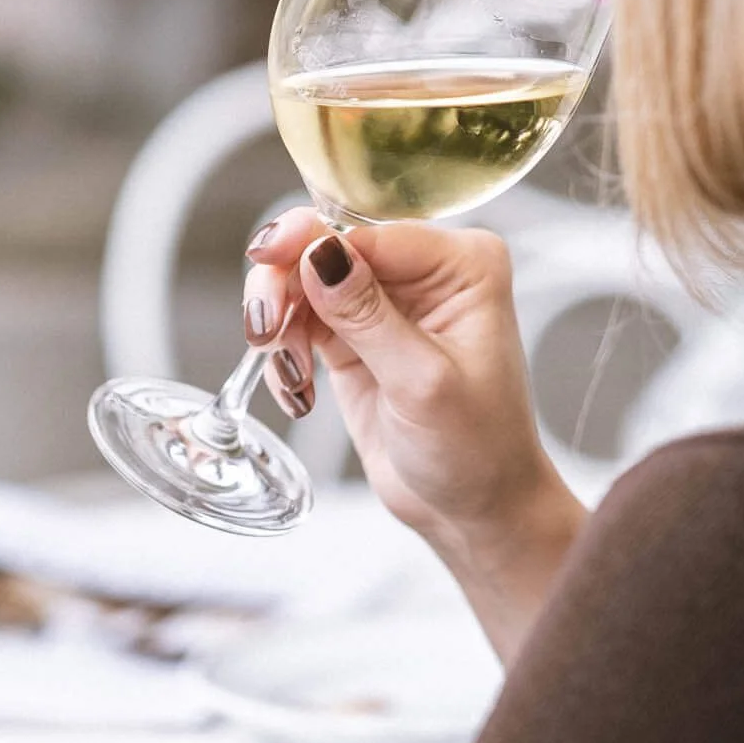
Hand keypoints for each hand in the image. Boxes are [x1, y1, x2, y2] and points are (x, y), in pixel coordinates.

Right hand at [243, 209, 585, 653]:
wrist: (475, 510)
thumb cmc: (477, 451)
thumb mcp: (422, 382)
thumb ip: (367, 315)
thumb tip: (319, 253)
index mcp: (462, 265)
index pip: (369, 232)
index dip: (311, 242)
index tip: (269, 259)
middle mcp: (425, 273)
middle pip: (325, 247)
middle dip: (286, 286)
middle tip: (266, 331)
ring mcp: (386, 304)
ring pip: (302, 281)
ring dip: (281, 326)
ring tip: (289, 375)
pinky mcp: (355, 338)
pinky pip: (298, 322)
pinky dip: (284, 354)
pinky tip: (299, 394)